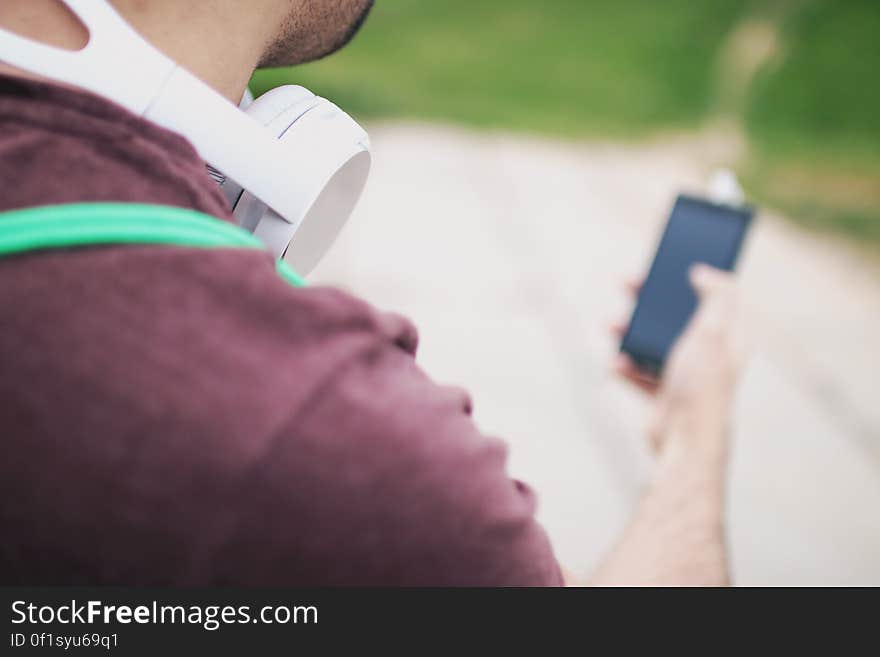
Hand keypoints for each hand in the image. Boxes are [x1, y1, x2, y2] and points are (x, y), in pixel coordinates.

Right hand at [611, 265, 747, 453]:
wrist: (685, 440)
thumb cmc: (704, 386)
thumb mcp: (714, 331)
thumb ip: (716, 295)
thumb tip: (704, 270)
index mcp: (729, 336)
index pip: (715, 296)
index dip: (694, 276)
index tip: (672, 258)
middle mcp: (709, 353)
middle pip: (676, 316)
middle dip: (650, 301)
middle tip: (629, 282)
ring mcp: (685, 374)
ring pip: (653, 342)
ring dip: (631, 332)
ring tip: (612, 324)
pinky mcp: (664, 394)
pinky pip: (640, 372)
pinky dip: (626, 366)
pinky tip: (615, 362)